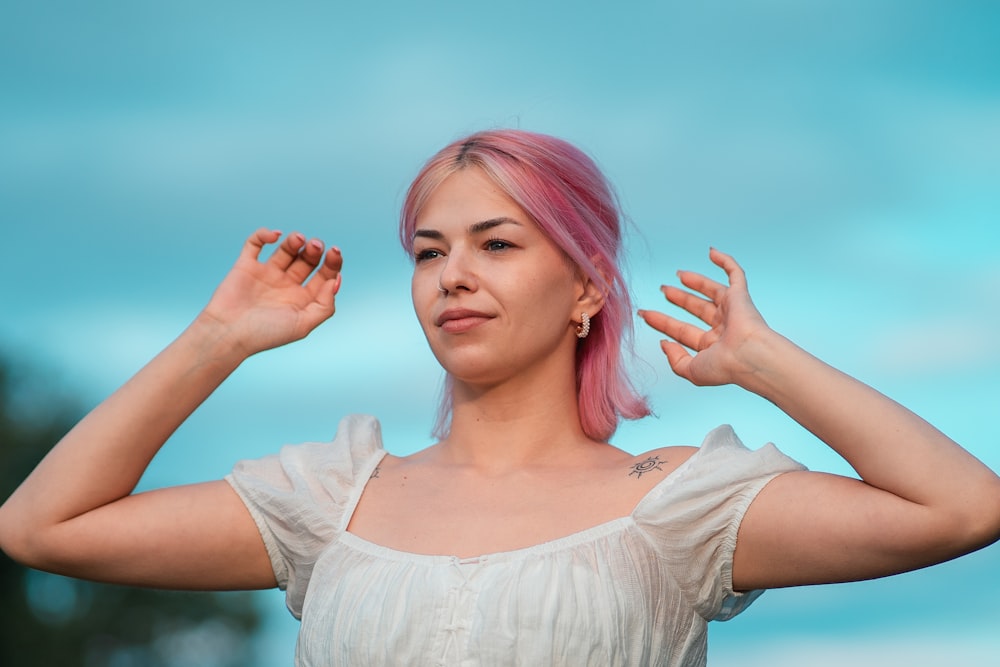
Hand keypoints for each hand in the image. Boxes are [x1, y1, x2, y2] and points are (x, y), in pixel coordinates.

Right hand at [198, 228, 343, 355]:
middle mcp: (286, 284)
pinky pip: (255, 244)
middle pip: (307, 260)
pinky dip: (264, 234)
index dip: (332, 263)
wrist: (228, 334)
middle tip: (314, 245)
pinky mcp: (246, 266)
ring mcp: (266, 274)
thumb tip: (335, 281)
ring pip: (286, 249)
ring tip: (298, 239)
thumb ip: (324, 305)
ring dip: (295, 240)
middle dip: (314, 250)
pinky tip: (275, 235)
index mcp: (302, 298)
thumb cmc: (266, 334)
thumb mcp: (303, 325)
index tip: (334, 253)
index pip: (324, 275)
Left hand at [639, 248, 770, 386]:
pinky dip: (725, 261)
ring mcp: (732, 311)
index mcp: (712, 346)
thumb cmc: (724, 366)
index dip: (663, 323)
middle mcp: (722, 328)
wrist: (749, 356)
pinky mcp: (741, 296)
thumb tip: (664, 343)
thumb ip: (675, 359)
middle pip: (696, 309)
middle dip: (679, 299)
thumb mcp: (691, 370)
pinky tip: (711, 252)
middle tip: (662, 290)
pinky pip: (735, 274)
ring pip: (711, 291)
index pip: (682, 331)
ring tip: (678, 274)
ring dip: (695, 281)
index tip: (645, 314)